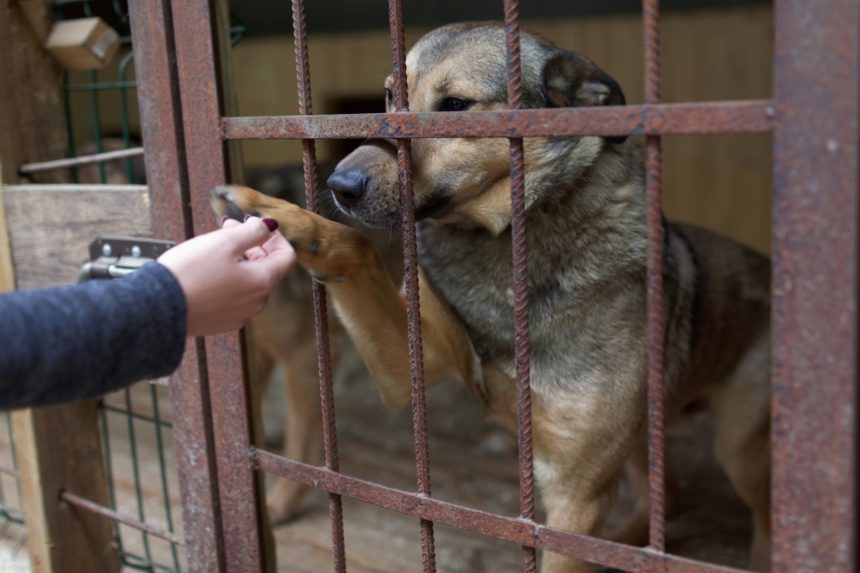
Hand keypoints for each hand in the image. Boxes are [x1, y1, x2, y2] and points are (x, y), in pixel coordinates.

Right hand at [158, 216, 295, 336]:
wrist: (156, 308)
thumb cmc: (191, 272)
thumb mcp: (224, 242)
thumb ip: (253, 231)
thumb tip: (270, 226)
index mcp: (262, 282)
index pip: (286, 257)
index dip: (274, 237)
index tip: (254, 224)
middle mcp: (256, 303)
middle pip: (266, 268)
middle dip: (252, 245)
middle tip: (228, 227)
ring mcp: (238, 316)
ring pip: (248, 282)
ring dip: (238, 261)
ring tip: (213, 247)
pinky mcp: (220, 323)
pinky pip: (232, 297)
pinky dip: (226, 280)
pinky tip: (205, 272)